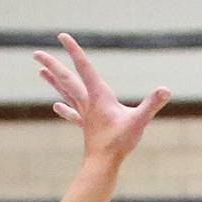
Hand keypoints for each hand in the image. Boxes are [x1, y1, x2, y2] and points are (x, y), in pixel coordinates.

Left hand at [34, 34, 169, 163]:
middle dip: (52, 64)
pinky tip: (56, 106)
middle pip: (66, 79)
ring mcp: (84, 114)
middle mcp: (87, 102)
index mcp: (98, 95)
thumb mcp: (139, 121)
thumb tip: (166, 90)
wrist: (103, 165)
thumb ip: (152, 104)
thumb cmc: (119, 143)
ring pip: (65, 93)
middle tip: (35, 53)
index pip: (84, 67)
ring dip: (53, 81)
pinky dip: (64, 108)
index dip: (73, 50)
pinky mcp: (86, 126)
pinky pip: (72, 113)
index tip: (61, 36)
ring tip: (40, 71)